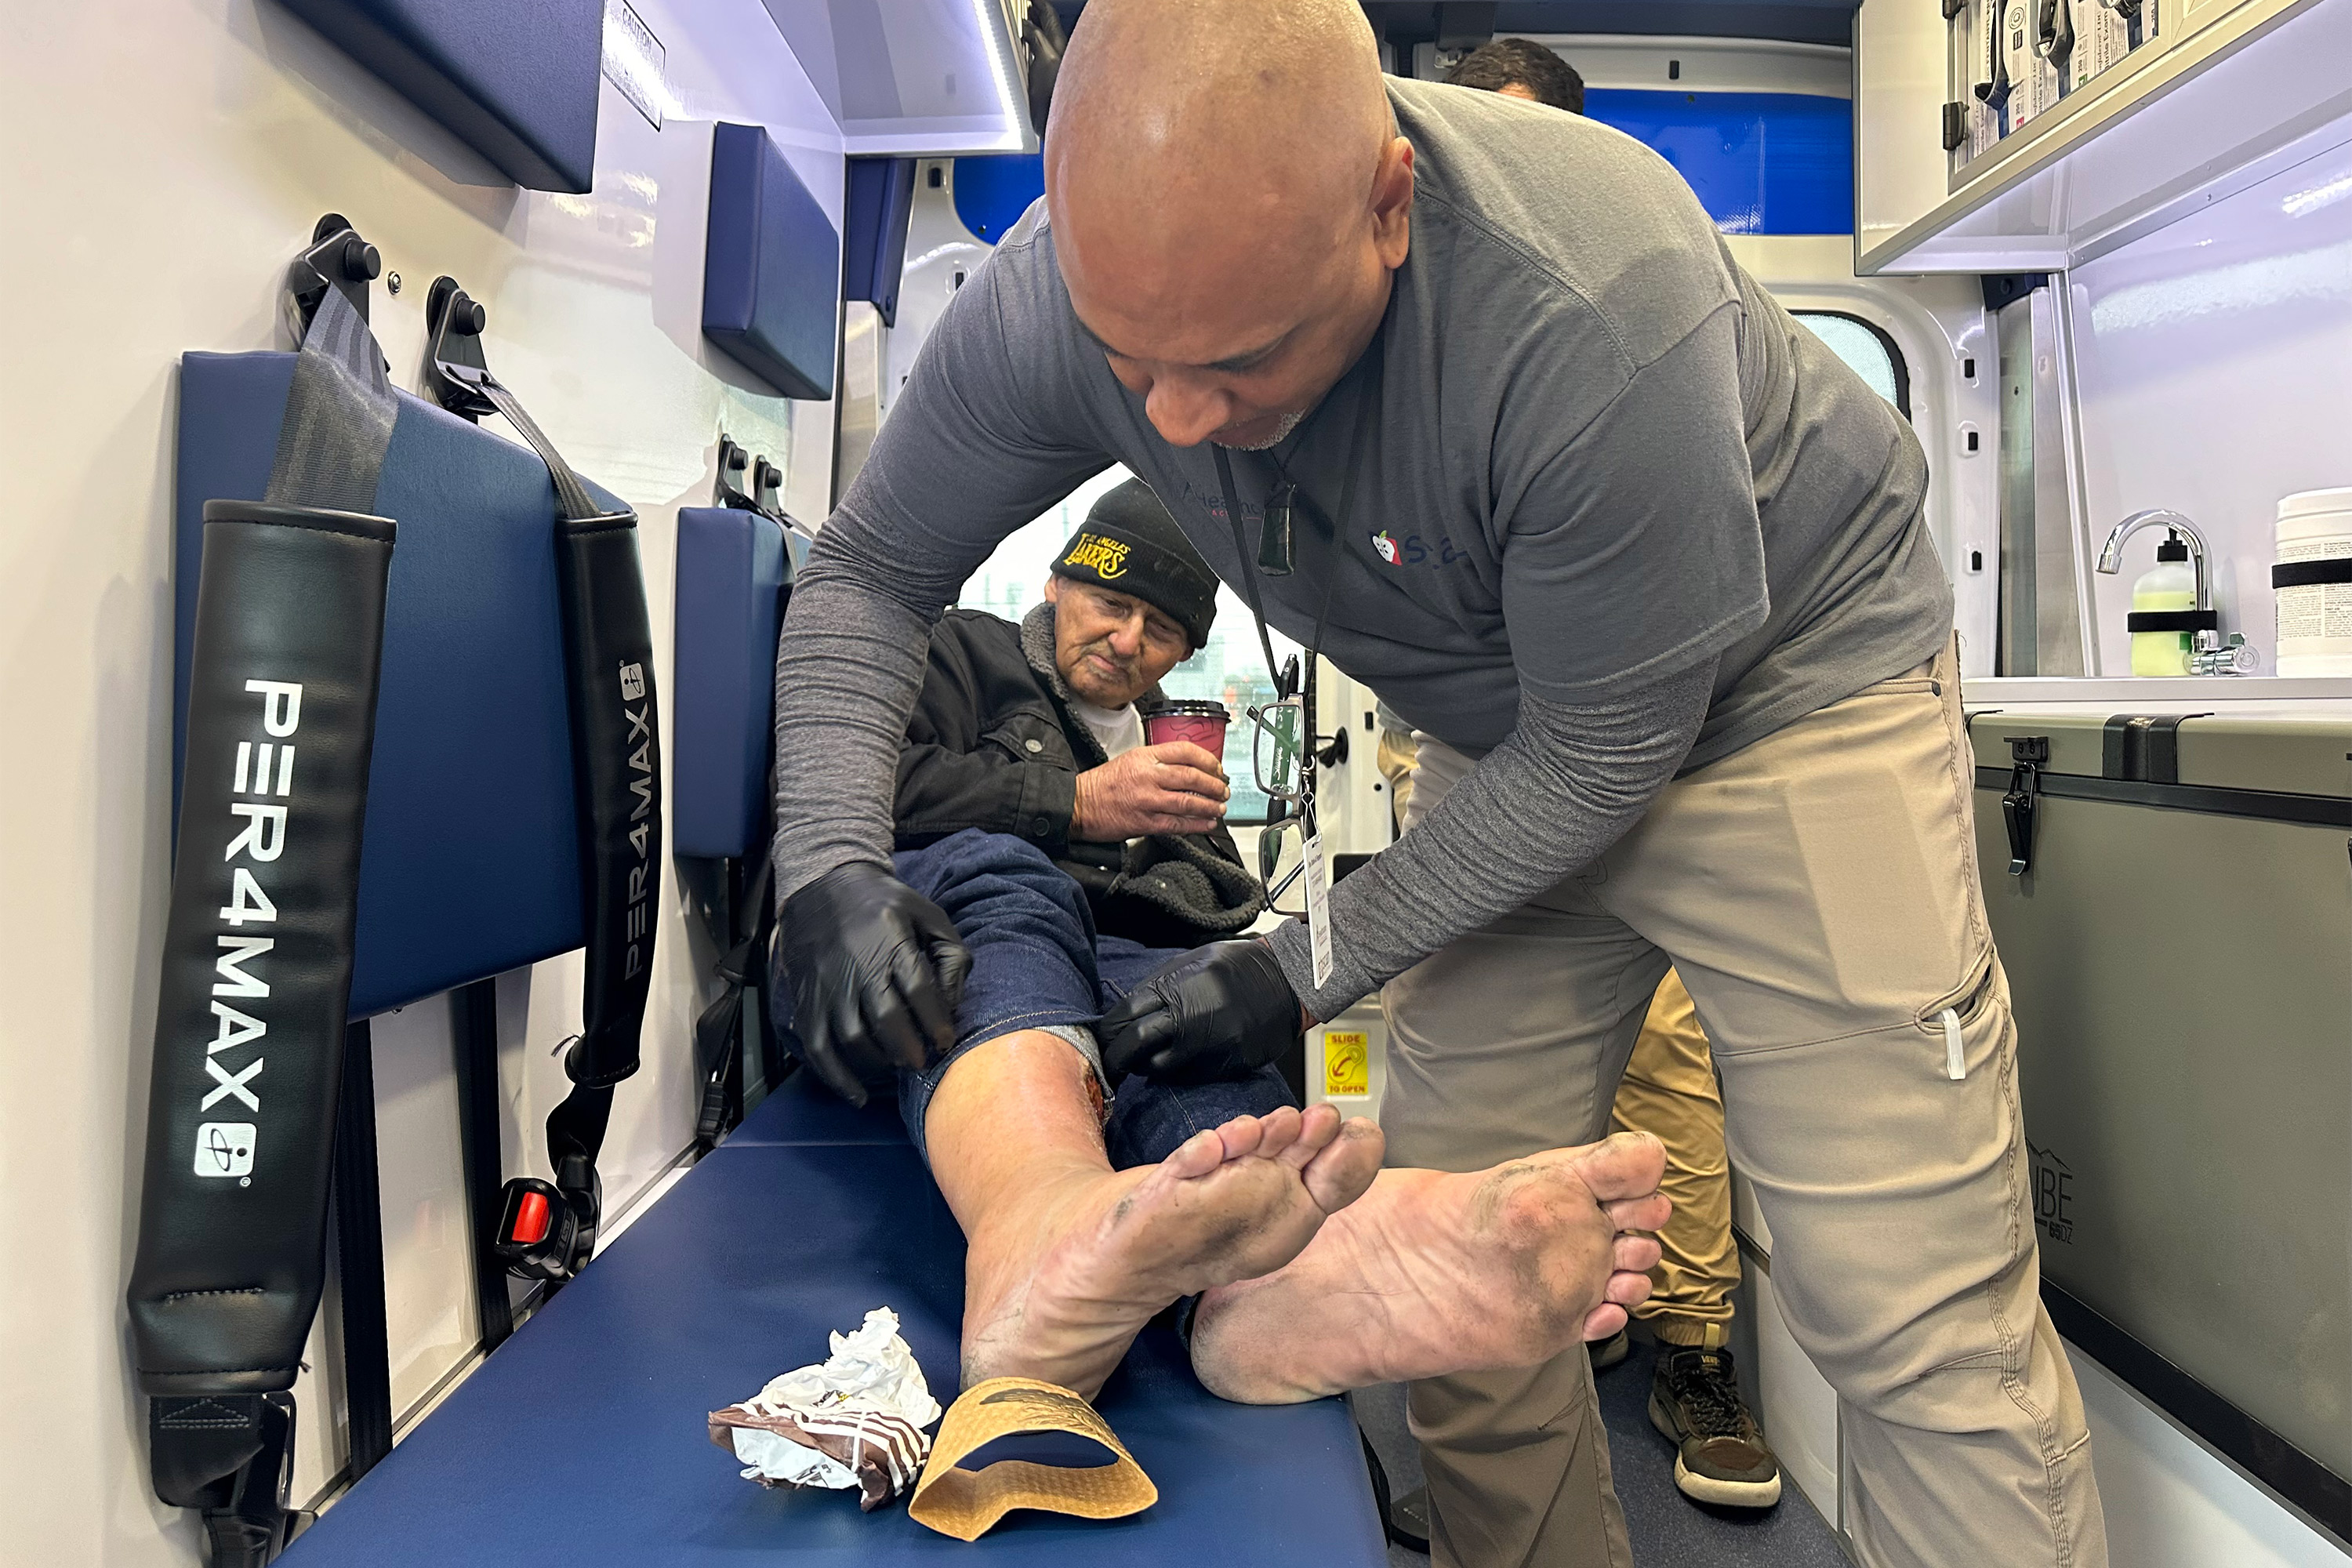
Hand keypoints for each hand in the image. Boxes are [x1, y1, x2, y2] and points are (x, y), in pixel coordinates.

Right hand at [778, 862, 971, 1106]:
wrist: (823, 887)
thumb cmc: (885, 905)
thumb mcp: (928, 914)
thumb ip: (950, 955)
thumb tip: (953, 1005)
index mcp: (891, 938)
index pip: (917, 987)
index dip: (935, 1021)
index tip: (946, 1042)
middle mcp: (856, 964)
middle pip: (885, 1018)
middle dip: (910, 1049)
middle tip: (923, 1062)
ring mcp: (828, 985)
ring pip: (852, 1037)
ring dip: (879, 1062)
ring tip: (896, 1065)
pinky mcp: (807, 1000)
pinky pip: (817, 1047)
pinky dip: (837, 1077)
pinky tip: (858, 1094)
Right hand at [1072, 742, 1227, 838]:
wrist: (1079, 804)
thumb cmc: (1102, 783)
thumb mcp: (1130, 759)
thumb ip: (1158, 761)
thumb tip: (1188, 768)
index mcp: (1146, 756)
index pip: (1186, 752)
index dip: (1208, 760)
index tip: (1217, 768)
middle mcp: (1149, 776)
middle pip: (1193, 777)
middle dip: (1214, 785)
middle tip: (1223, 790)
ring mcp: (1148, 800)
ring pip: (1189, 801)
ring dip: (1210, 806)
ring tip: (1219, 807)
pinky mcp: (1145, 822)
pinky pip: (1178, 823)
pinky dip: (1197, 824)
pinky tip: (1207, 823)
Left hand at [1098, 939, 1302, 1084]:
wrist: (1289, 980)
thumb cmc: (1240, 967)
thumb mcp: (1193, 962)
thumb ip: (1161, 987)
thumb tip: (1128, 1012)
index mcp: (1179, 985)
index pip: (1127, 1015)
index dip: (1110, 1031)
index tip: (1103, 1038)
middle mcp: (1193, 1015)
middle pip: (1137, 1045)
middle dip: (1117, 1057)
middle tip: (1111, 1063)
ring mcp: (1212, 1042)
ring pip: (1161, 1067)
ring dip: (1147, 1066)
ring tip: (1146, 1060)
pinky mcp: (1228, 1062)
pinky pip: (1191, 1075)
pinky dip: (1179, 1071)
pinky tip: (1181, 1060)